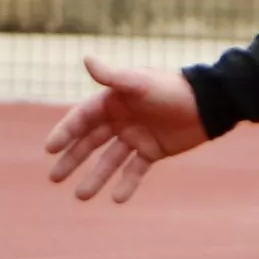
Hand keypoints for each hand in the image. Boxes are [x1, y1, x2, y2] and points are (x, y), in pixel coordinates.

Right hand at [41, 56, 207, 202]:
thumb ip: (113, 77)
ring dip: (95, 177)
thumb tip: (86, 59)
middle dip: (72, 160)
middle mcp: (121, 119)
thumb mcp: (140, 83)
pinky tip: (117, 199)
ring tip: (81, 196)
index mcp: (113, 101)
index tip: (50, 149)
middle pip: (90, 142)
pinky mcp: (153, 150)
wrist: (208, 104)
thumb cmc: (171, 89)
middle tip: (54, 178)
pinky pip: (135, 170)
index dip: (65, 133)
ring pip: (110, 160)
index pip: (81, 119)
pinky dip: (126, 184)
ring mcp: (136, 136)